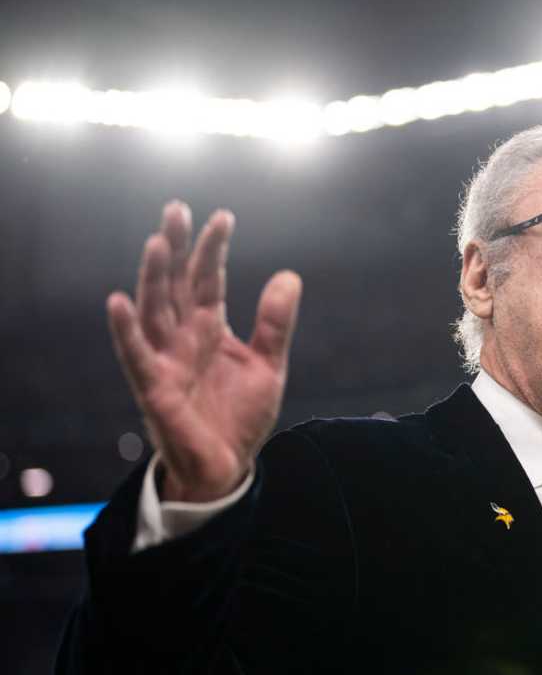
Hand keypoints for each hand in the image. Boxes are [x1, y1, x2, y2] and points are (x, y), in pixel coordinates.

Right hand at [107, 201, 301, 501]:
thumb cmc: (240, 416)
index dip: (213, 250)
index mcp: (209, 329)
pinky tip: (118, 301)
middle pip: (175, 285)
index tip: (223, 216)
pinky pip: (136, 356)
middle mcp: (183, 339)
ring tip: (156, 241)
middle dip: (176, 248)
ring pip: (155, 311)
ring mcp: (166, 361)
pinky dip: (125, 330)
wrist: (228, 467)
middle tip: (176, 208)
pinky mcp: (155, 388)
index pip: (207, 281)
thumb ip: (275, 323)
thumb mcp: (269, 365)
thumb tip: (290, 275)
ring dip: (153, 277)